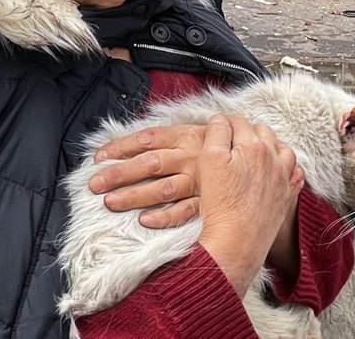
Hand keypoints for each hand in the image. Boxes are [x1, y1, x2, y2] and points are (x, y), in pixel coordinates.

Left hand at [89, 124, 207, 227]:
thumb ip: (168, 138)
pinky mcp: (210, 202)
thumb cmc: (217, 149)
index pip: (147, 138)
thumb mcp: (196, 133)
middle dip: (119, 173)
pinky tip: (145, 220)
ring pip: (163, 188)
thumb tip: (130, 144)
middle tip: (94, 184)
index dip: (121, 147)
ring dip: (135, 196)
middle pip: (150, 163)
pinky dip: (165, 216)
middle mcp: (191, 156)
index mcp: (186, 135)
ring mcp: (200, 181)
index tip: (98, 158)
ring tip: (110, 202)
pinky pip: (185, 211)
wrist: (260, 165)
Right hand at [194, 115, 299, 295]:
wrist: (236, 242)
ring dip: (269, 145)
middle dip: (246, 131)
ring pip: (282, 148)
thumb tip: (221, 120)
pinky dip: (287, 166)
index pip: (238, 121)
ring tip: (254, 152)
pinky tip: (276, 171)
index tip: (214, 129)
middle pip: (261, 131)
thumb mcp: (209, 160)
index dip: (223, 122)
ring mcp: (283, 177)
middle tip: (230, 141)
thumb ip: (217, 133)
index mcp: (254, 145)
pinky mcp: (287, 196)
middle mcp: (274, 157)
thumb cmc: (221, 203)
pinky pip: (295, 172)